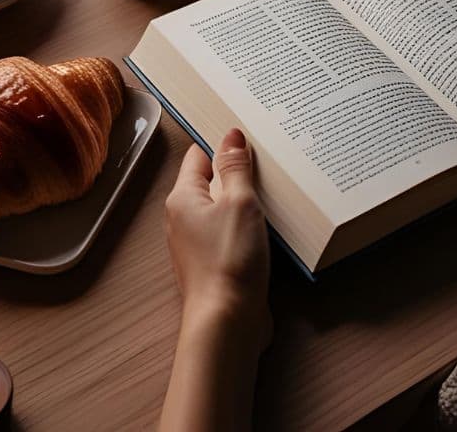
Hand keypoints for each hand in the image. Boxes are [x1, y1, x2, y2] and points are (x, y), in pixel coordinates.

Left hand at [164, 129, 270, 348]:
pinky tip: (268, 223)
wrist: (227, 322)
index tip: (249, 134)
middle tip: (268, 158)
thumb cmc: (229, 259)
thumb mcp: (239, 202)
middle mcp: (183, 218)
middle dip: (238, 171)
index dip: (223, 143)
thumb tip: (231, 135)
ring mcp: (198, 242)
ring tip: (273, 188)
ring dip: (246, 199)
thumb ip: (236, 167)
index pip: (200, 155)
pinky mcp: (214, 261)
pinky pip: (230, 230)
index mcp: (183, 197)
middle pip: (212, 180)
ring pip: (223, 207)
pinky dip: (247, 223)